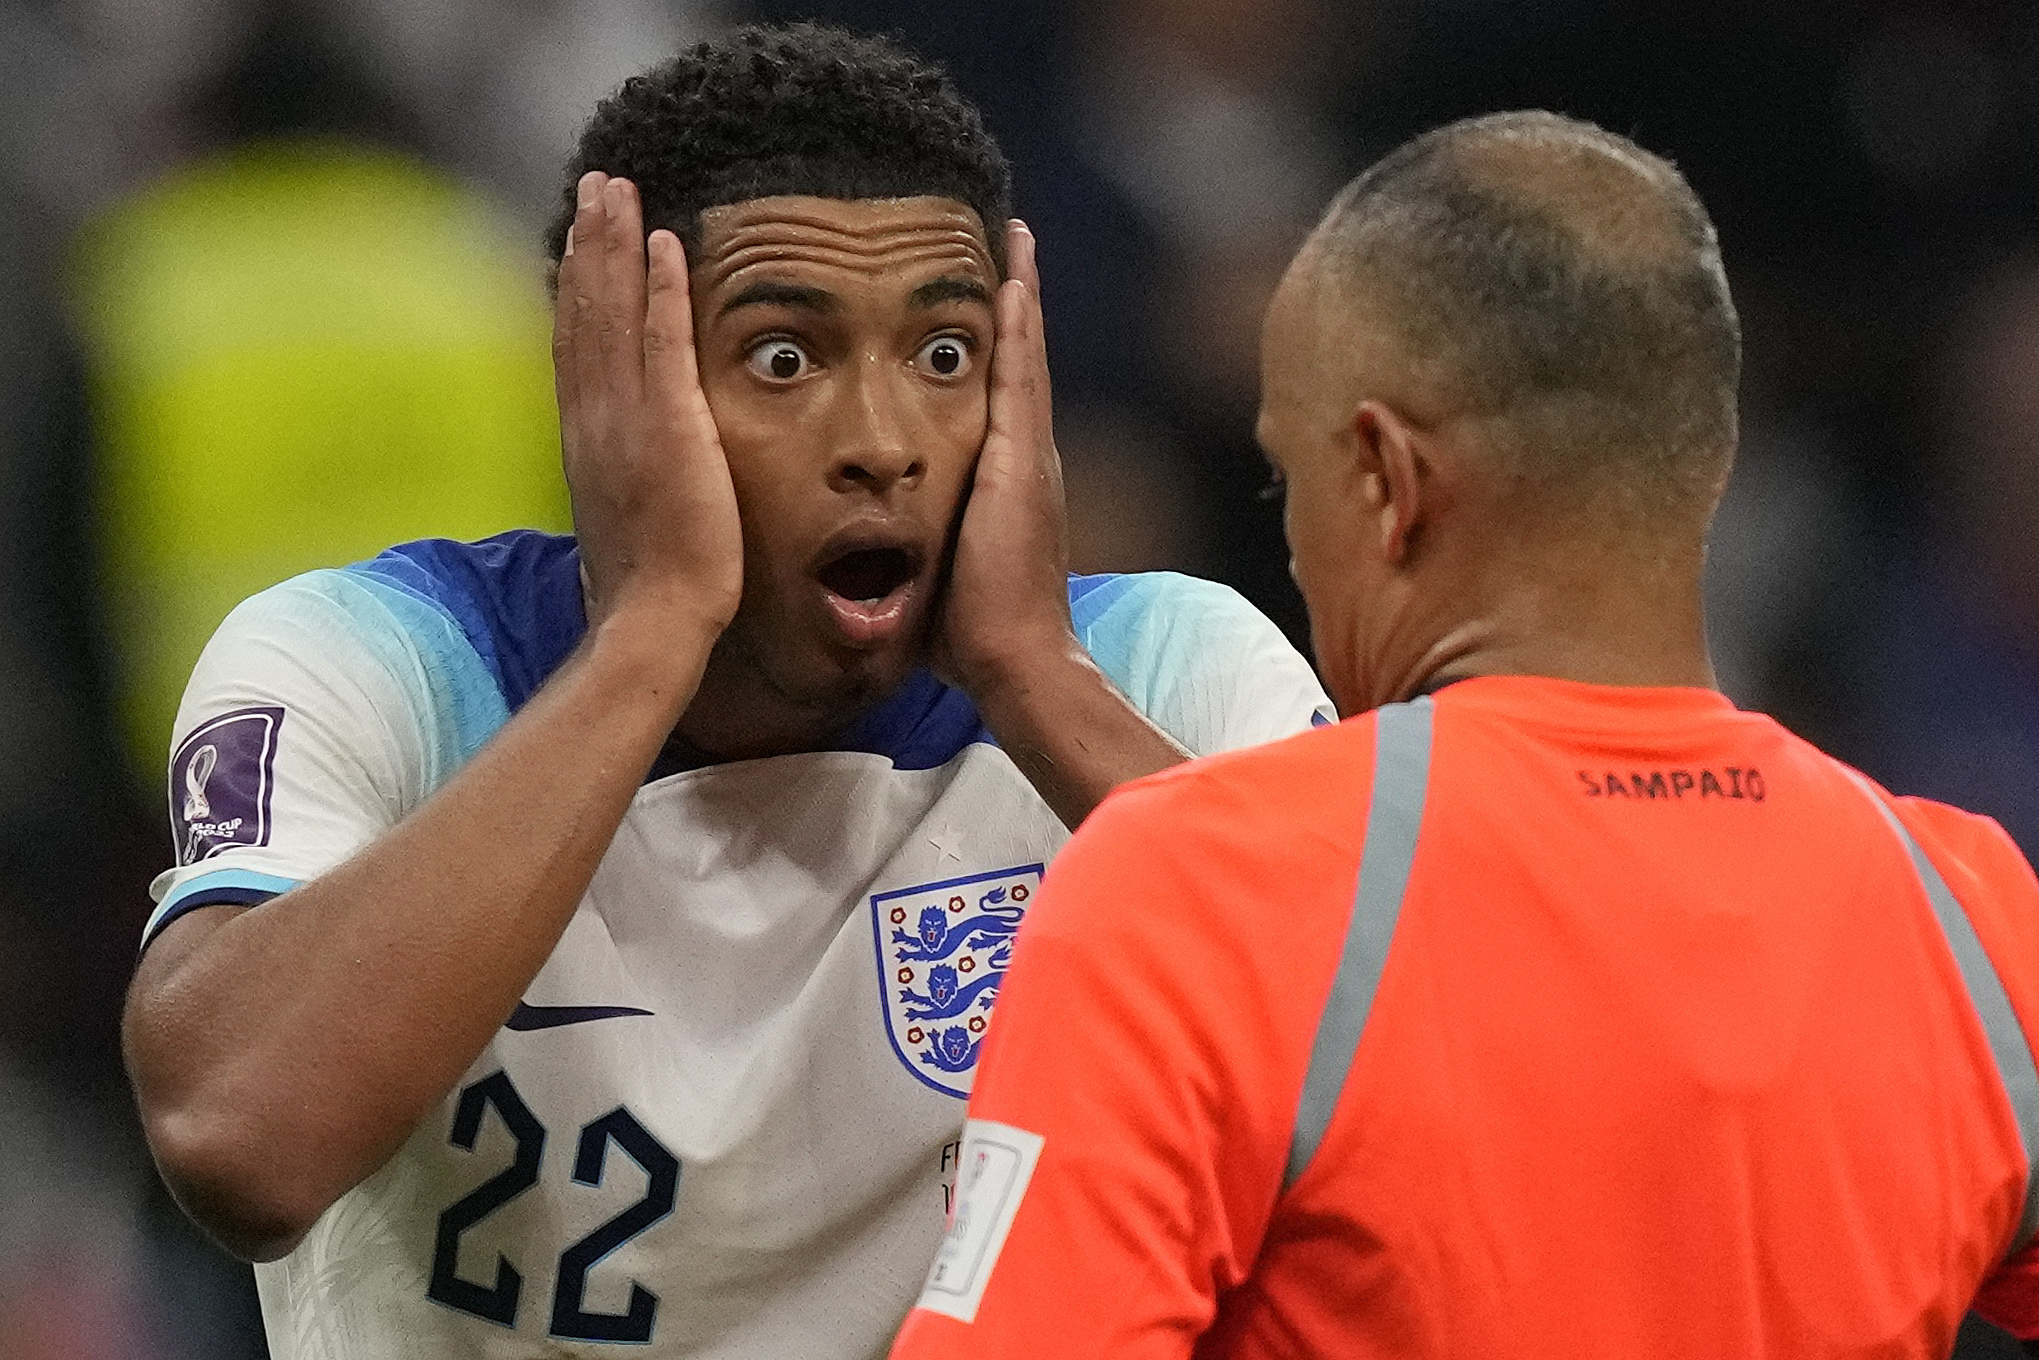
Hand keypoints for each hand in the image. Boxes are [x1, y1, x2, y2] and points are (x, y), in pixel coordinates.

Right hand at [554, 173, 742, 643]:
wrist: (654, 621)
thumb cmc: (647, 591)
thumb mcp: (625, 521)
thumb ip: (624, 482)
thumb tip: (628, 475)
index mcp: (585, 441)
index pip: (576, 347)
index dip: (576, 288)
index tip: (578, 241)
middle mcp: (594, 420)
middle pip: (584, 312)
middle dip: (588, 245)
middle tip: (595, 187)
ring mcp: (628, 420)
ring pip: (613, 313)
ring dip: (616, 245)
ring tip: (619, 191)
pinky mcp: (672, 427)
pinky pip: (663, 341)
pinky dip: (661, 288)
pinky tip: (666, 242)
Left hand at [938, 221, 1079, 696]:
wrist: (1013, 659)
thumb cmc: (970, 637)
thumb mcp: (931, 581)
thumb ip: (910, 560)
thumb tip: (868, 577)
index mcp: (1005, 486)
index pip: (999, 402)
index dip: (997, 353)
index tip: (990, 307)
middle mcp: (1026, 460)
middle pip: (1019, 366)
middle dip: (1016, 308)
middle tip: (1012, 247)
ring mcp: (1029, 455)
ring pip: (1024, 357)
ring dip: (1021, 296)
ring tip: (1016, 240)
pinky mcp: (1020, 457)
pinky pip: (1019, 373)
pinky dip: (1019, 323)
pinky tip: (1012, 277)